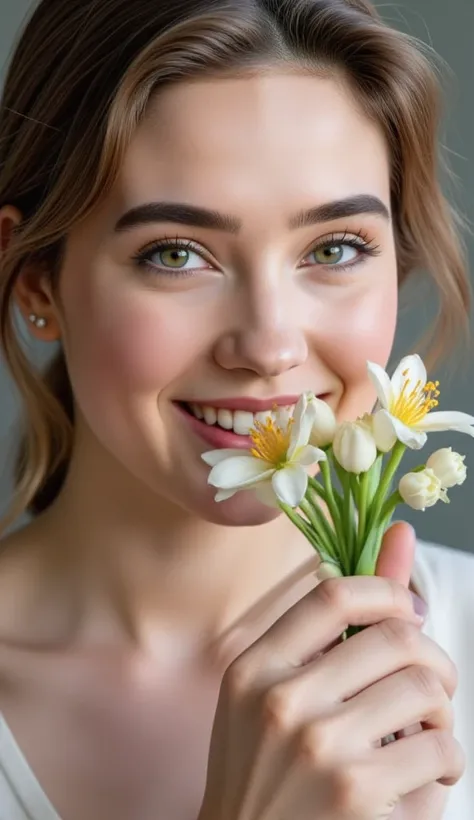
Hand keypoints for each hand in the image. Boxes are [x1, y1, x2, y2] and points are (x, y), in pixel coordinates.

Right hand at [198, 530, 463, 819]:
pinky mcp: (357, 796)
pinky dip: (448, 758)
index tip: (407, 610)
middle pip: (395, 637)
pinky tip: (429, 773)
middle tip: (433, 682)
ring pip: (425, 688)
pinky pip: (441, 749)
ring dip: (442, 709)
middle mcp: (281, 702)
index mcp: (253, 670)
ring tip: (429, 731)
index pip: (332, 595)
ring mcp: (319, 749)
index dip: (385, 591)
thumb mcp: (272, 696)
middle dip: (431, 656)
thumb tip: (399, 536)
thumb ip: (333, 624)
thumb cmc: (264, 772)